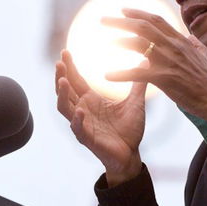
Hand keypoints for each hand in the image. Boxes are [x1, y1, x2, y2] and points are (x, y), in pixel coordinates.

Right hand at [55, 50, 144, 185]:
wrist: (131, 154)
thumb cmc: (130, 129)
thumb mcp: (136, 102)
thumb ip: (138, 83)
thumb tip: (146, 62)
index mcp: (91, 100)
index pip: (76, 80)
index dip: (70, 66)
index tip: (65, 51)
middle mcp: (83, 110)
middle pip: (65, 90)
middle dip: (61, 76)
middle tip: (60, 62)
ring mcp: (82, 124)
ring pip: (64, 107)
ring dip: (61, 94)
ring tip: (62, 80)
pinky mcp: (88, 138)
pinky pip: (78, 128)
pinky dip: (77, 120)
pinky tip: (79, 110)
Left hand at [103, 8, 206, 127]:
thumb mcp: (205, 57)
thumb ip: (196, 45)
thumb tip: (191, 36)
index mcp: (181, 41)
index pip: (156, 20)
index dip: (138, 13)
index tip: (123, 11)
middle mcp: (173, 46)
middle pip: (143, 26)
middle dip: (121, 21)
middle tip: (103, 20)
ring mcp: (168, 61)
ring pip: (138, 44)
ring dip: (120, 41)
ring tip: (107, 42)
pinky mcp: (163, 78)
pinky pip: (136, 73)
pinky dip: (120, 74)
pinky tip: (107, 76)